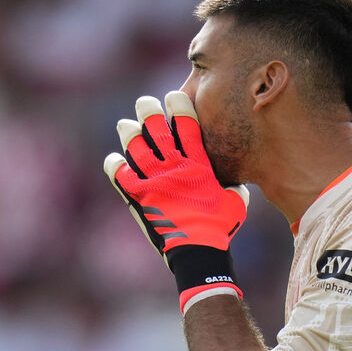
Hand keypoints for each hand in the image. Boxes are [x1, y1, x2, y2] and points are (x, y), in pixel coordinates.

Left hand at [103, 92, 249, 311]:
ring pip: (134, 145)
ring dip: (129, 132)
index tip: (173, 97)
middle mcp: (172, 166)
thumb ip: (232, 184)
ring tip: (126, 125)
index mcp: (197, 163)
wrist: (197, 253)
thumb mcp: (236, 201)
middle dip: (148, 110)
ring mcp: (152, 181)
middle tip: (145, 104)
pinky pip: (119, 175)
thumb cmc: (221, 228)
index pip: (185, 123)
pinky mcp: (137, 197)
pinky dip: (115, 166)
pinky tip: (115, 161)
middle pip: (155, 127)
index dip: (178, 105)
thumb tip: (235, 180)